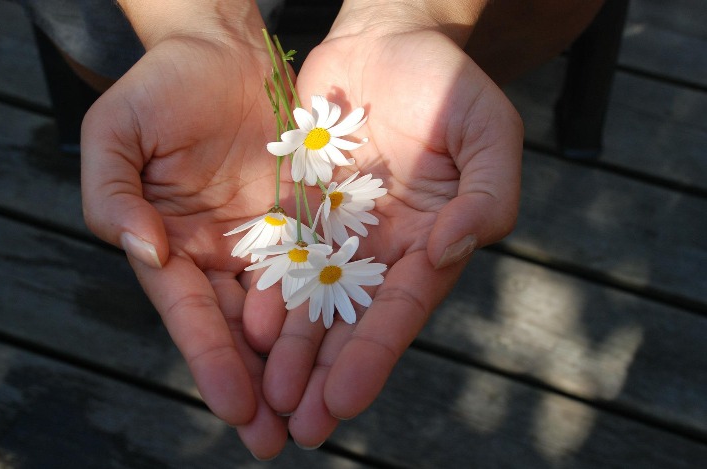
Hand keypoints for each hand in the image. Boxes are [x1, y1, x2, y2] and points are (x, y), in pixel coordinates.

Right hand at [80, 32, 292, 457]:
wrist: (223, 48)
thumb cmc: (162, 86)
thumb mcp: (116, 133)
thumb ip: (111, 194)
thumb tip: (144, 252)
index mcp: (171, 244)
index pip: (191, 314)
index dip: (211, 361)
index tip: (234, 407)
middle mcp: (219, 255)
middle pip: (238, 331)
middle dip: (256, 387)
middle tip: (276, 441)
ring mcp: (265, 241)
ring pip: (284, 313)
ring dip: (297, 365)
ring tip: (316, 415)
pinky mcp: (305, 220)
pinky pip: (322, 268)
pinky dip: (330, 310)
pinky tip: (346, 349)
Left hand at [261, 5, 522, 447]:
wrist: (388, 41)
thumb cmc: (450, 84)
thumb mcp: (489, 133)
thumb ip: (487, 196)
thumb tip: (449, 252)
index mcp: (429, 242)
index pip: (400, 310)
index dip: (373, 356)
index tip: (343, 401)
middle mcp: (380, 249)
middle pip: (350, 322)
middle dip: (325, 375)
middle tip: (298, 427)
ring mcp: (337, 231)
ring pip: (309, 300)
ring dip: (290, 352)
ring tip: (267, 398)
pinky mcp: (299, 207)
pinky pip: (278, 254)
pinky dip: (265, 292)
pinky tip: (247, 330)